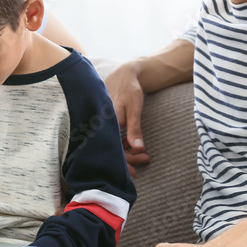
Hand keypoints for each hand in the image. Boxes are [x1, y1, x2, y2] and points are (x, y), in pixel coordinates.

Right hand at [105, 61, 149, 175]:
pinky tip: (135, 146)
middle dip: (129, 158)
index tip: (134, 173)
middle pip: (113, 148)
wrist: (125, 73)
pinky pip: (114, 137)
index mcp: (106, 122)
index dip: (123, 163)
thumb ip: (135, 128)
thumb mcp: (134, 108)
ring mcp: (104, 124)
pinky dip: (125, 143)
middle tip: (145, 160)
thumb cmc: (129, 89)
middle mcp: (102, 125)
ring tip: (144, 156)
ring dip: (129, 151)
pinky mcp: (108, 123)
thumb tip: (138, 148)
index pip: (113, 149)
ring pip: (114, 143)